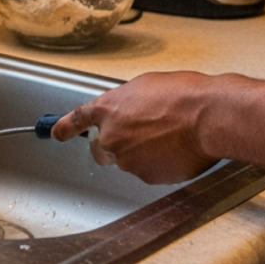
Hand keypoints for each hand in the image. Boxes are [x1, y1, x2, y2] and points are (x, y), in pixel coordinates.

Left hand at [51, 71, 228, 183]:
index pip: (78, 120)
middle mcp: (112, 137)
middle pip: (102, 150)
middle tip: (139, 136)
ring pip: (129, 161)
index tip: (55, 133)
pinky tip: (176, 150)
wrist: (208, 117)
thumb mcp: (147, 86)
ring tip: (170, 137)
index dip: (65, 128)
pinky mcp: (147, 177)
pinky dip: (159, 164)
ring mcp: (128, 160)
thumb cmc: (185, 96)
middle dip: (113, 146)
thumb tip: (127, 110)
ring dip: (143, 152)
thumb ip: (127, 102)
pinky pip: (149, 172)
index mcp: (109, 109)